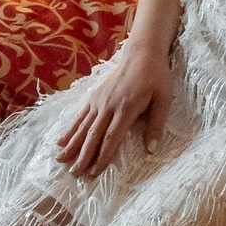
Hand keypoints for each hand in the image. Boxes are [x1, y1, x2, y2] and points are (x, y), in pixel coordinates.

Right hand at [54, 42, 174, 178]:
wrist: (142, 52)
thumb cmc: (156, 76)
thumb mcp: (164, 99)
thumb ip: (157, 124)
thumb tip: (151, 149)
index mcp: (126, 108)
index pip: (111, 138)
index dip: (102, 157)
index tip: (95, 172)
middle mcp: (109, 105)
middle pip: (93, 135)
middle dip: (83, 156)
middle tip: (75, 173)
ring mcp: (99, 100)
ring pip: (83, 126)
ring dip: (72, 144)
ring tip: (61, 160)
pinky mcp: (95, 96)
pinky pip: (81, 115)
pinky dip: (70, 129)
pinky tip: (61, 140)